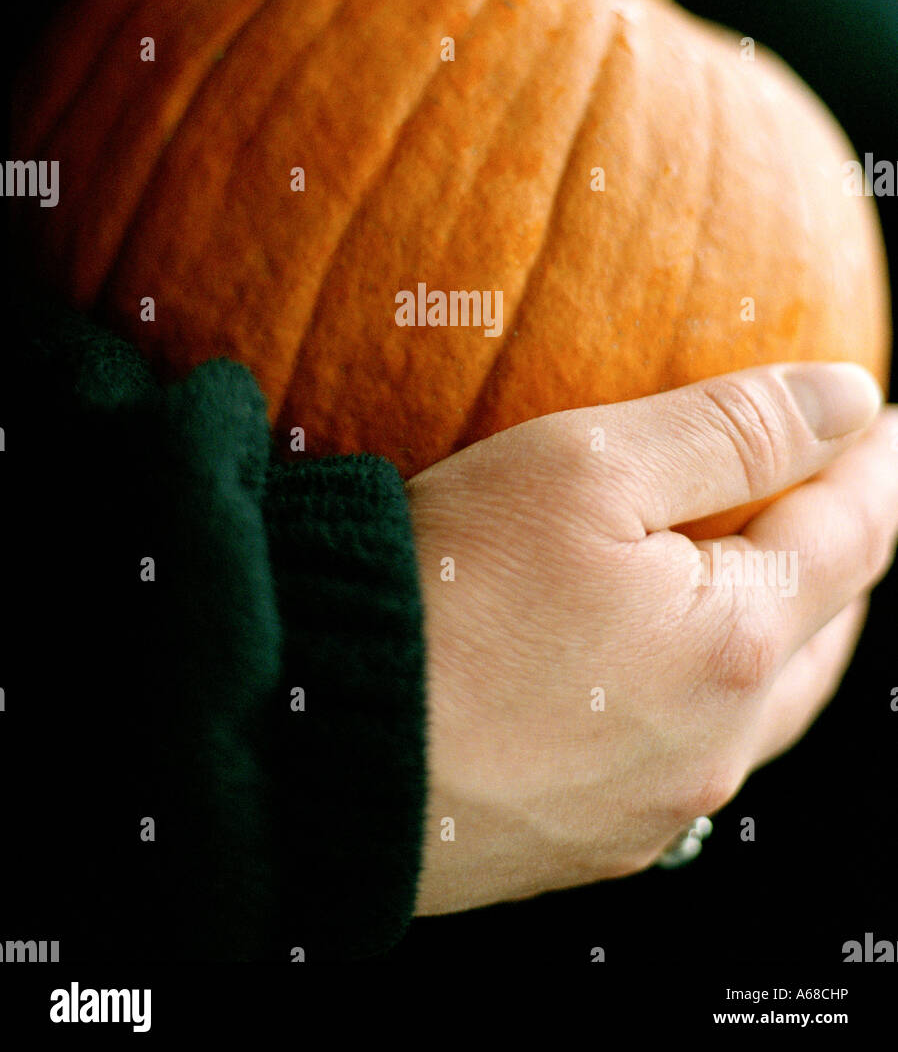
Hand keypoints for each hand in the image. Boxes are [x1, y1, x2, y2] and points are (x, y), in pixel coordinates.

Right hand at [406, 362, 897, 915]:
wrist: (309, 745)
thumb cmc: (441, 589)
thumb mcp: (583, 469)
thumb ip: (728, 429)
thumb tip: (852, 398)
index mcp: (732, 642)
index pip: (851, 536)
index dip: (879, 468)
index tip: (890, 420)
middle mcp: (714, 742)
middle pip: (822, 636)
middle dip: (845, 555)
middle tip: (844, 494)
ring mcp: (653, 807)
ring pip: (758, 708)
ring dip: (783, 633)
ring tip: (773, 579)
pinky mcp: (589, 841)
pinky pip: (683, 756)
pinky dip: (703, 692)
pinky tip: (658, 666)